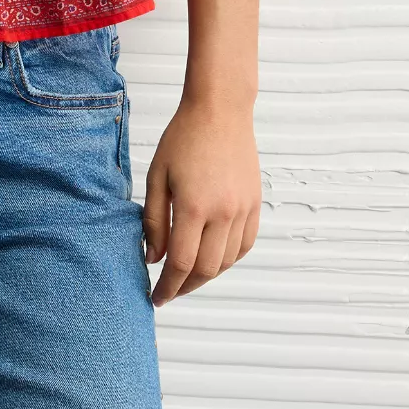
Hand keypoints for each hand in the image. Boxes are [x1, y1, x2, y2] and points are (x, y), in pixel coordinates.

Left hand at [142, 93, 260, 306]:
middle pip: (206, 270)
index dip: (167, 286)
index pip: (181, 263)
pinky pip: (244, 245)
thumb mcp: (157, 176)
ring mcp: (243, 210)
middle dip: (185, 286)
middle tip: (168, 291)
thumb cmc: (182, 138)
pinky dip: (228, 259)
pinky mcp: (255, 204)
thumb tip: (153, 258)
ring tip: (187, 275)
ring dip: (206, 275)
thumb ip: (154, 220)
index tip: (156, 297)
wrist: (220, 111)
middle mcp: (223, 213)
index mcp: (194, 206)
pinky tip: (213, 258)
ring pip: (227, 262)